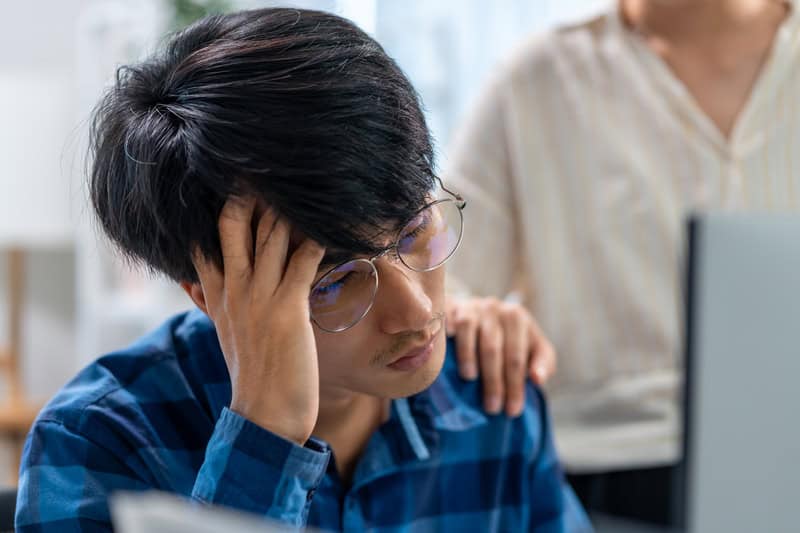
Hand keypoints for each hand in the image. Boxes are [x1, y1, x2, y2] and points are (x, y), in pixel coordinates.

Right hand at [193, 198, 324, 444]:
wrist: (264, 416)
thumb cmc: (252, 375)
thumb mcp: (223, 332)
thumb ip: (210, 302)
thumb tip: (191, 282)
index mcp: (218, 293)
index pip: (206, 237)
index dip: (219, 205)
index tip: (233, 178)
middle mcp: (235, 289)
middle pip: (233, 224)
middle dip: (249, 192)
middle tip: (268, 167)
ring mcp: (260, 298)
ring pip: (271, 236)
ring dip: (288, 208)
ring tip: (308, 181)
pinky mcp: (288, 310)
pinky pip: (303, 262)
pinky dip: (318, 239)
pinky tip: (333, 221)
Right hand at [445, 297, 556, 416]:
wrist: (478, 312)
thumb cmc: (508, 337)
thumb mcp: (532, 347)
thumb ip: (542, 362)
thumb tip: (537, 379)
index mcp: (518, 318)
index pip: (517, 357)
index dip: (515, 385)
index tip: (512, 411)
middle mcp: (495, 308)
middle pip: (493, 348)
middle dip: (493, 381)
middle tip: (492, 408)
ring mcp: (472, 306)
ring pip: (469, 331)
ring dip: (468, 356)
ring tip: (470, 379)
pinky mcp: (452, 308)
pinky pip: (449, 321)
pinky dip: (448, 336)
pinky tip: (444, 353)